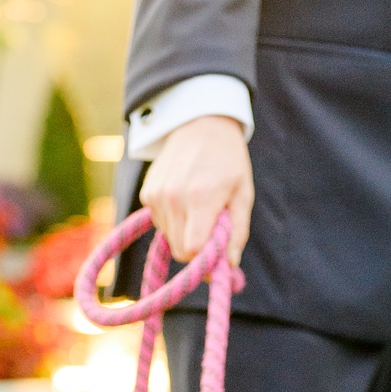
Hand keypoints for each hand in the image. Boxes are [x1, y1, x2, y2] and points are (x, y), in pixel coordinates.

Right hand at [142, 115, 253, 268]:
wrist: (201, 125)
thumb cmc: (228, 161)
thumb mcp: (243, 194)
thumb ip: (237, 232)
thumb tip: (230, 266)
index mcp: (200, 199)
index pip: (192, 251)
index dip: (205, 259)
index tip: (216, 254)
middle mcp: (173, 198)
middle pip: (179, 250)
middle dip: (196, 248)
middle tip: (211, 230)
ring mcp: (156, 196)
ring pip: (169, 238)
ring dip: (185, 232)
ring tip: (199, 207)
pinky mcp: (147, 194)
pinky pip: (160, 223)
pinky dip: (173, 220)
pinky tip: (185, 199)